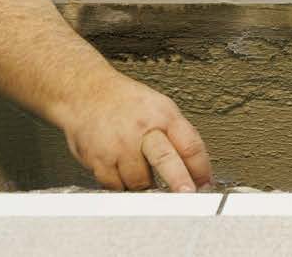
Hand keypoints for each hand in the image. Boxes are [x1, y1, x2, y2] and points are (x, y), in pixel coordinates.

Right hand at [57, 71, 212, 191]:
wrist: (85, 93)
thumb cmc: (126, 101)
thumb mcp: (160, 107)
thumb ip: (176, 135)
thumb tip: (194, 167)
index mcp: (164, 115)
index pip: (190, 144)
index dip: (201, 168)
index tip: (206, 185)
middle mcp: (143, 130)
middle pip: (166, 160)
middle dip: (179, 182)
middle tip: (187, 197)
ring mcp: (119, 146)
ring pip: (139, 182)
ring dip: (146, 189)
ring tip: (147, 182)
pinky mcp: (99, 160)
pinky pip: (116, 187)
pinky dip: (122, 187)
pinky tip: (123, 177)